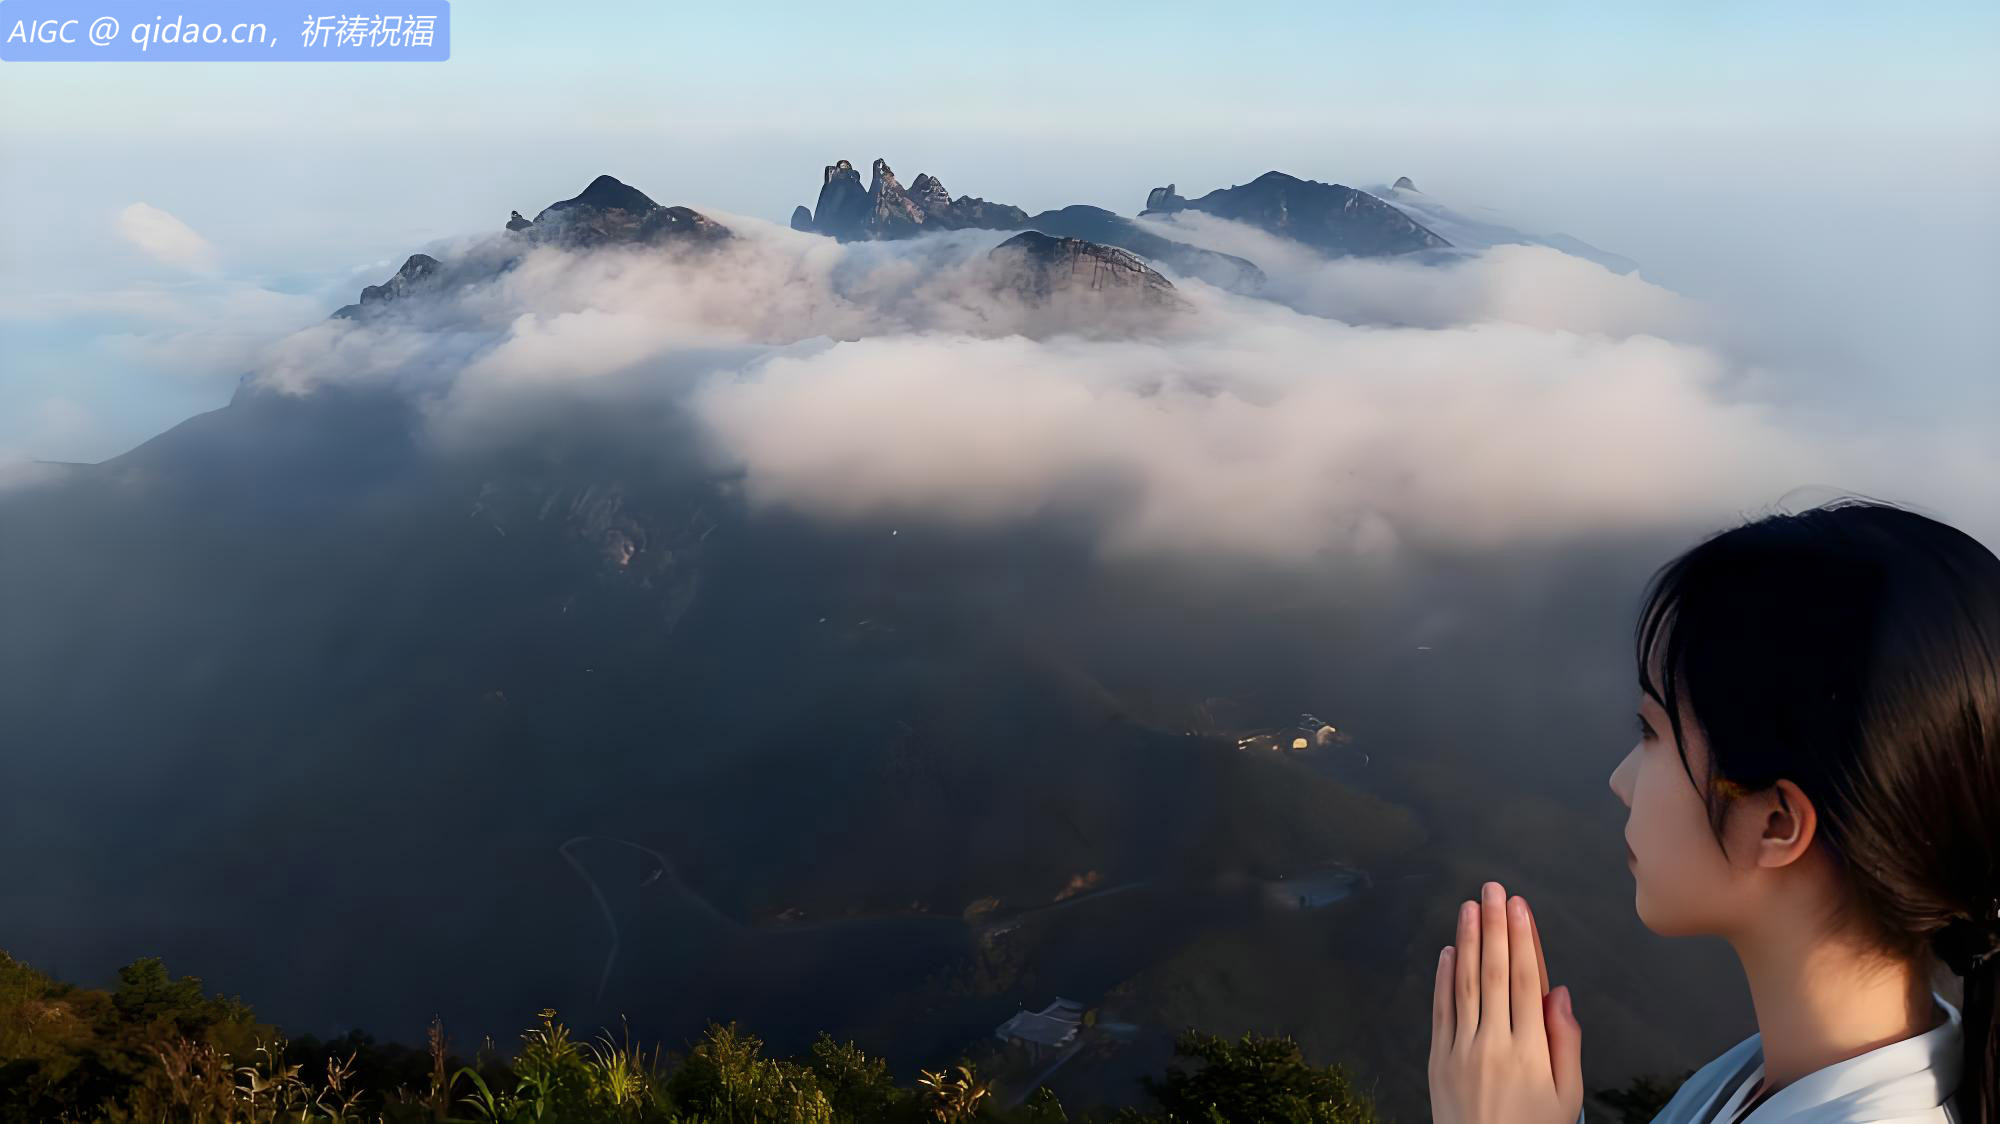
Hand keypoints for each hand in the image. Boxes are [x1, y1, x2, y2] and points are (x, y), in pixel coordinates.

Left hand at [1428, 882, 1583, 1123]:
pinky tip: (1447, 950)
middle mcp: (1493, 1044)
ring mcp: (1461, 1050)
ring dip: (1466, 941)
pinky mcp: (1438, 1058)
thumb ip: (1566, 1043)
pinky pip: (1441, 1010)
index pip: (1525, 982)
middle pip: (1493, 973)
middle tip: (1494, 890)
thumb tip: (1559, 993)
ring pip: (1464, 984)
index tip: (1521, 908)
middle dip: (1495, 927)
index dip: (1523, 940)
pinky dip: (1442, 978)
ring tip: (1469, 907)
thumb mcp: (1566, 1096)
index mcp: (1530, 1051)